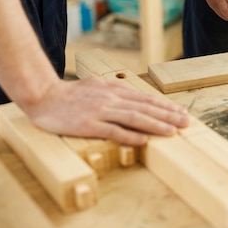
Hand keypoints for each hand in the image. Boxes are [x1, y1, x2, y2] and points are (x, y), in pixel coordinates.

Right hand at [22, 77, 188, 145]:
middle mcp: (110, 99)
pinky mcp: (87, 124)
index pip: (146, 99)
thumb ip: (116, 93)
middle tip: (186, 123)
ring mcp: (99, 111)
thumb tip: (136, 101)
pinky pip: (112, 130)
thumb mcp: (97, 86)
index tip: (182, 113)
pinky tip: (143, 140)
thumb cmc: (70, 94)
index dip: (166, 107)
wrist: (42, 96)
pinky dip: (129, 135)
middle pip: (145, 108)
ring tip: (171, 132)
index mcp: (114, 90)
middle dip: (168, 116)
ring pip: (133, 117)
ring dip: (155, 125)